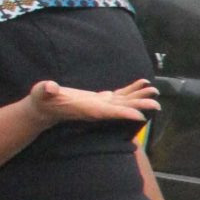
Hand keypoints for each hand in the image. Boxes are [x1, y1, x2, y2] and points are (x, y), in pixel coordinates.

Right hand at [28, 78, 157, 124]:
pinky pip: (120, 95)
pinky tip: (142, 84)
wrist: (45, 107)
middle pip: (122, 109)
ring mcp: (100, 104)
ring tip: (155, 90)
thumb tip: (50, 87)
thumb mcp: (42, 93)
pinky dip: (131, 89)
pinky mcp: (100, 99)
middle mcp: (97, 109)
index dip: (124, 114)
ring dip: (140, 96)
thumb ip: (46, 90)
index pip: (108, 113)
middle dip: (139, 106)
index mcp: (87, 109)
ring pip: (124, 101)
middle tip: (157, 103)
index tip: (141, 115)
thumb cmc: (43, 100)